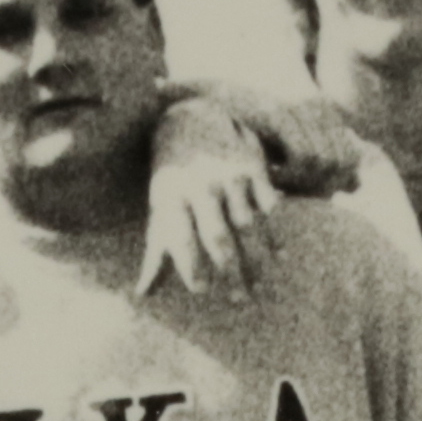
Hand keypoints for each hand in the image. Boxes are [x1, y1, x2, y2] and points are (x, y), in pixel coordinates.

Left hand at [139, 91, 287, 299]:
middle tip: (240, 300)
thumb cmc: (172, 179)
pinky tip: (279, 255)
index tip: (202, 290)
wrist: (190, 120)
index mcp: (172, 197)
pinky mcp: (251, 165)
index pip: (182, 237)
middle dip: (230, 271)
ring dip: (257, 258)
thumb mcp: (159, 208)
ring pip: (247, 224)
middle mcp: (200, 185)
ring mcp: (227, 175)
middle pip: (218, 236)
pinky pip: (266, 202)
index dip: (191, 264)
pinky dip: (274, 230)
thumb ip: (156, 252)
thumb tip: (142, 294)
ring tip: (262, 286)